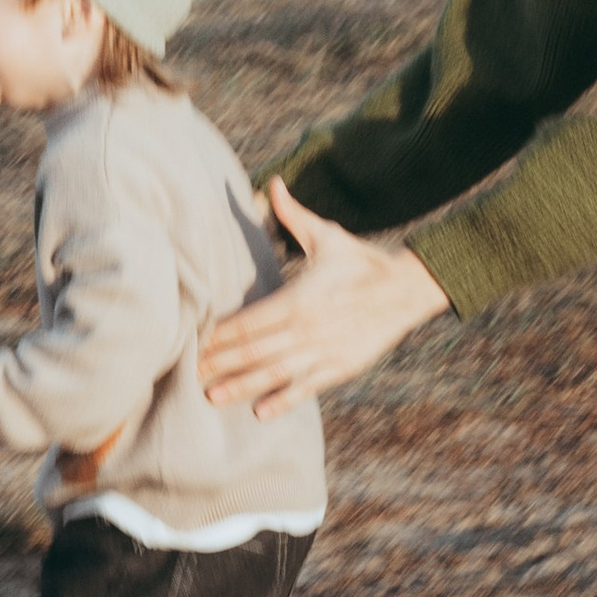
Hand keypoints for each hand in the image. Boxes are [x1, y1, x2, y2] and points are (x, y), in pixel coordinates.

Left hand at [202, 178, 449, 417]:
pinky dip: (283, 401)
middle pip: (253, 351)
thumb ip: (293, 215)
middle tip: (188, 374)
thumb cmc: (361, 260)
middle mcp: (307, 329)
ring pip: (274, 373)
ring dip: (241, 386)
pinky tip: (260, 412)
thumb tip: (273, 183)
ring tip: (211, 396)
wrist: (408, 288)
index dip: (218, 334)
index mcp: (298, 297)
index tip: (192, 341)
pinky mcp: (340, 367)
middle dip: (220, 363)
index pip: (248, 321)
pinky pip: (306, 388)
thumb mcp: (327, 236)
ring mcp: (324, 351)